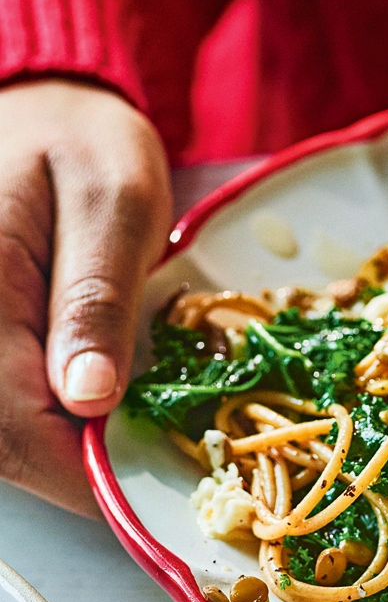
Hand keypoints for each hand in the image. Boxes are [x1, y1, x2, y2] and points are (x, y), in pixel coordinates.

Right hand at [0, 81, 170, 515]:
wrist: (39, 110)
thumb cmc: (81, 141)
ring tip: (137, 432)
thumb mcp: (113, 201)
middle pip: (2, 444)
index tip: (149, 492)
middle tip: (159, 460)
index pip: (13, 427)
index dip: (83, 475)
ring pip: (1, 436)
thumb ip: (96, 297)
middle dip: (79, 469)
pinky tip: (100, 406)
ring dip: (65, 450)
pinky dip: (51, 421)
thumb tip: (88, 397)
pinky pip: (3, 409)